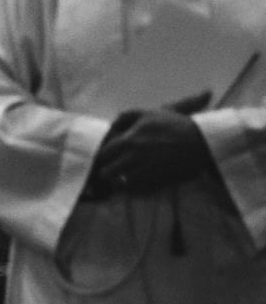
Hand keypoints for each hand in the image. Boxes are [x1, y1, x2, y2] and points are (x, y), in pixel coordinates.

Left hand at [92, 92, 212, 195]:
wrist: (201, 140)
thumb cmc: (173, 124)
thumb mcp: (147, 113)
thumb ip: (124, 117)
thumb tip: (110, 127)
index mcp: (129, 140)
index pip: (103, 153)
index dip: (103, 155)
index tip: (107, 156)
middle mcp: (134, 158)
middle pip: (107, 171)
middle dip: (106, 170)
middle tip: (110, 168)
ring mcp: (146, 172)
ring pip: (120, 183)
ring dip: (117, 181)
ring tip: (120, 177)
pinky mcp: (158, 182)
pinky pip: (137, 190)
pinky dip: (132, 188)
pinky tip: (134, 181)